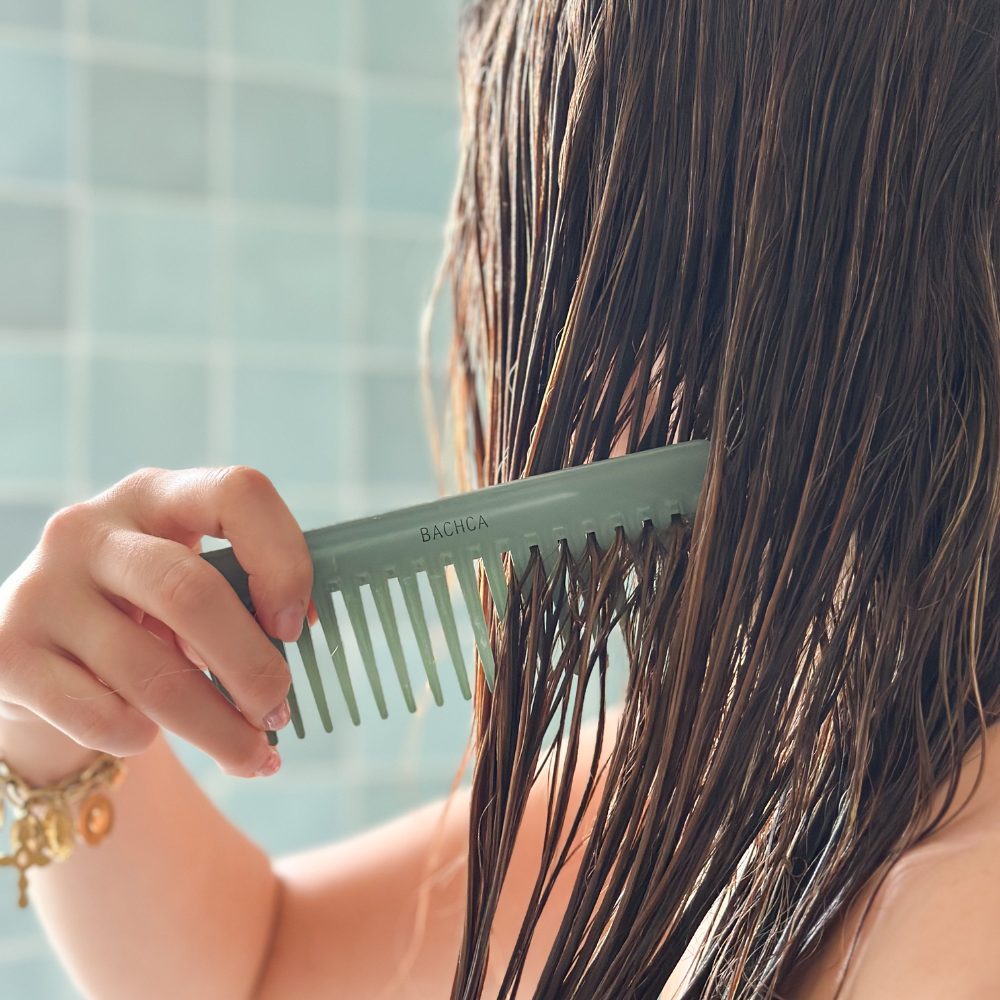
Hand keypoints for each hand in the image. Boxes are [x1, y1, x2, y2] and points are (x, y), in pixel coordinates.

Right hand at [0, 467, 312, 777]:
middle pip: (193, 592)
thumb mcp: (185, 582)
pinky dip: (143, 738)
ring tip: (253, 756)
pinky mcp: (8, 654)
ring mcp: (42, 589)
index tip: (295, 625)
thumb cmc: (139, 615)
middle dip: (252, 665)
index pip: (238, 492)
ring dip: (219, 729)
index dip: (282, 559)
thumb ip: (240, 593)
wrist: (35, 658)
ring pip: (152, 673)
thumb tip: (303, 627)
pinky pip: (102, 715)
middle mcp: (90, 529)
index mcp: (155, 494)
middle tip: (278, 708)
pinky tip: (152, 739)